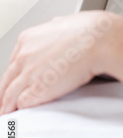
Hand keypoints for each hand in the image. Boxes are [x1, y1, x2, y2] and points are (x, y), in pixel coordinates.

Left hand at [0, 10, 115, 113]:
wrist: (99, 40)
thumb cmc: (89, 31)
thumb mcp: (65, 23)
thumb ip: (55, 29)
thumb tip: (57, 30)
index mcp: (28, 39)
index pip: (14, 60)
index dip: (15, 73)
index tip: (14, 79)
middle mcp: (25, 55)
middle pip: (8, 78)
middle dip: (5, 90)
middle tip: (4, 99)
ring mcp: (29, 73)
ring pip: (9, 93)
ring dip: (7, 105)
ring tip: (8, 112)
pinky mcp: (38, 89)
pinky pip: (21, 102)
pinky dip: (19, 110)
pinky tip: (19, 114)